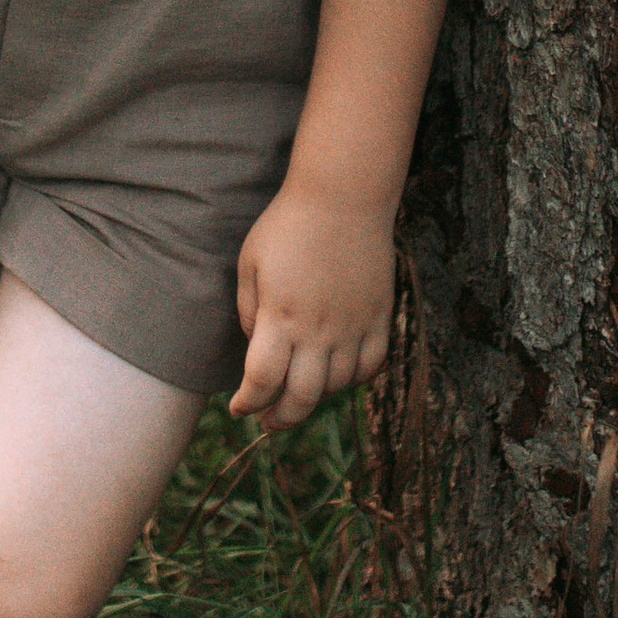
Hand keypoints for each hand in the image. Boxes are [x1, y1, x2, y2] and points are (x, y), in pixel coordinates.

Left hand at [230, 179, 396, 428]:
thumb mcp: (250, 262)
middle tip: (268, 421)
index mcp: (281, 317)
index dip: (247, 403)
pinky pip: (372, 366)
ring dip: (315, 397)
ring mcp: (354, 327)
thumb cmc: (288, 225)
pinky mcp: (380, 317)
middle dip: (280, 419)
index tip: (238, 407)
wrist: (343, 197)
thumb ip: (249, 310)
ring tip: (299, 393)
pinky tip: (338, 375)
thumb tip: (255, 345)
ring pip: (338, 387)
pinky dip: (355, 380)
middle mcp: (320, 331)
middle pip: (301, 398)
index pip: (262, 382)